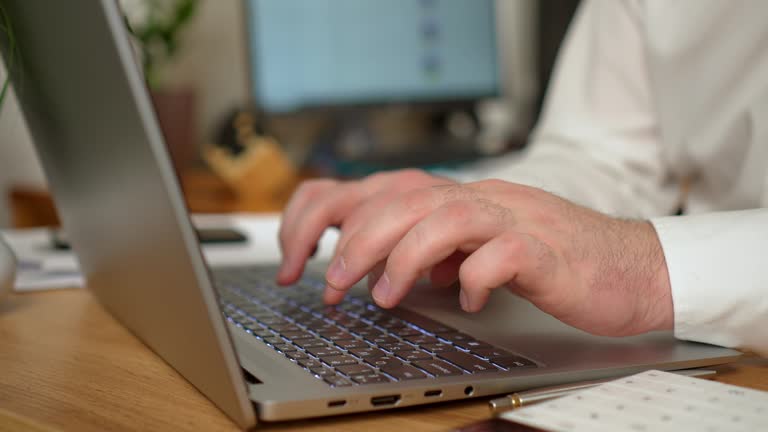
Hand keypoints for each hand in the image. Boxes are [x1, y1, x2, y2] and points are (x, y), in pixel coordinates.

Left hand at [303, 175, 672, 336]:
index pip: (375, 189)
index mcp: (457, 199)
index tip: (297, 262)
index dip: (325, 218)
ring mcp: (514, 219)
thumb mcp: (473, 252)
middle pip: (401, 198)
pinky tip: (467, 299)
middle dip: (353, 242)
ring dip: (401, 257)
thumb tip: (383, 267)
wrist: (628, 268)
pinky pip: (501, 254)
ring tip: (380, 298)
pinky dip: (473, 278)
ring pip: (443, 216)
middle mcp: (480, 199)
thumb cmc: (550, 261)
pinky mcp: (546, 249)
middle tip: (329, 286)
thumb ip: (430, 252)